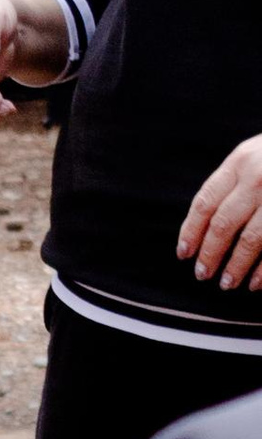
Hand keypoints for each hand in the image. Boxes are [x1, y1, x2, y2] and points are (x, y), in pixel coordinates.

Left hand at [180, 133, 261, 288]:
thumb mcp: (252, 155)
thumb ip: (231, 182)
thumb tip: (202, 224)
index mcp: (239, 163)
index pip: (205, 202)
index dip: (191, 231)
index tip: (184, 253)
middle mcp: (257, 179)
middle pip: (223, 224)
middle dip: (209, 254)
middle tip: (202, 274)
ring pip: (250, 239)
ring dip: (236, 267)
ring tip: (227, 283)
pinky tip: (255, 282)